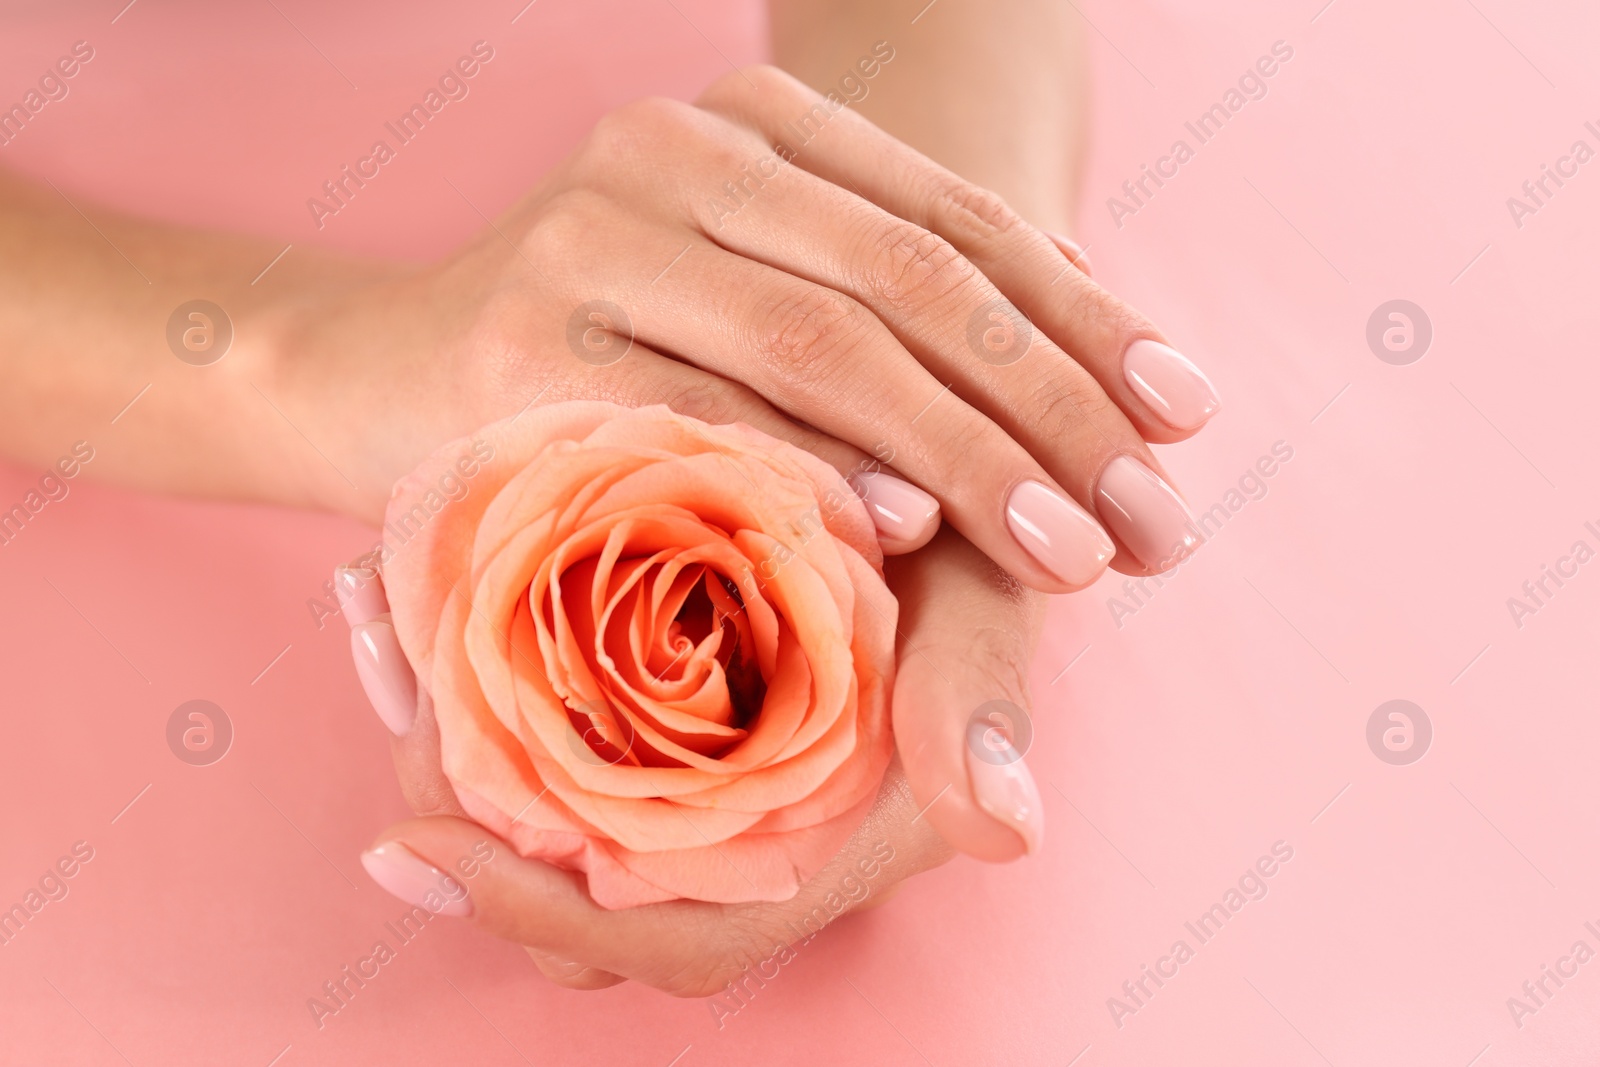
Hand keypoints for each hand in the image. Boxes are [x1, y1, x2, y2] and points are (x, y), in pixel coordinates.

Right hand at [268, 65, 1216, 590]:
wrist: (367, 373)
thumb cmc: (588, 352)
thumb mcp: (739, 299)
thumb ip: (882, 315)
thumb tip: (1077, 386)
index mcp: (748, 122)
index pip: (952, 222)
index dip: (1083, 321)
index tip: (1183, 416)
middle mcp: (675, 151)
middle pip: (911, 279)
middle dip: (1051, 404)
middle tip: (1150, 516)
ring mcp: (593, 234)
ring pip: (824, 340)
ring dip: (965, 454)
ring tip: (1069, 548)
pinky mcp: (525, 340)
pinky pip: (700, 411)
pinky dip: (810, 471)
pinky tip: (905, 534)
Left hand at [342, 528, 1044, 989]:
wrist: (951, 499)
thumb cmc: (977, 555)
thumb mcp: (989, 602)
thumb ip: (986, 702)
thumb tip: (1003, 830)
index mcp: (822, 850)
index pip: (675, 934)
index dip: (546, 915)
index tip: (415, 845)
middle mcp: (746, 839)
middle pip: (569, 886)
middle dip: (455, 799)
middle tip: (382, 662)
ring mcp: (691, 775)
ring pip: (539, 813)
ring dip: (443, 730)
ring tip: (375, 616)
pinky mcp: (652, 710)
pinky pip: (541, 733)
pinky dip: (469, 676)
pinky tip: (408, 594)